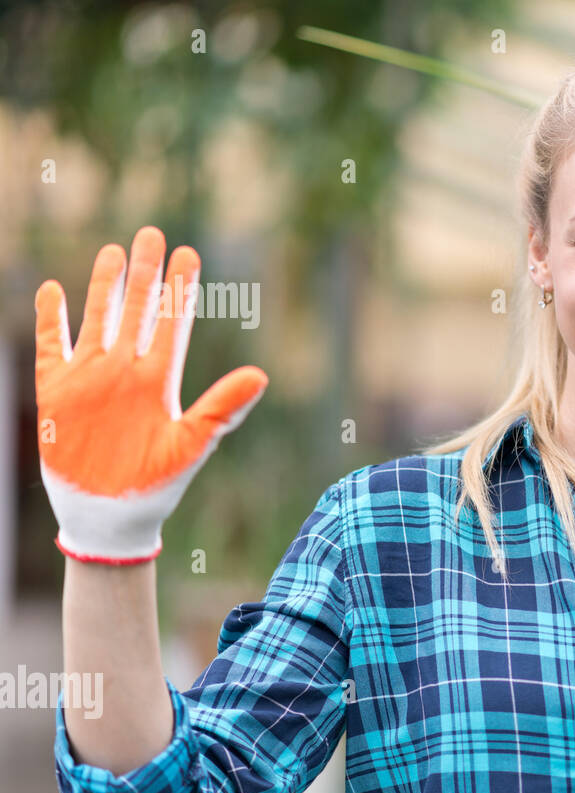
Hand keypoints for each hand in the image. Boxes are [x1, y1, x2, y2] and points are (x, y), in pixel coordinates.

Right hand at [35, 225, 268, 563]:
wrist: (110, 516)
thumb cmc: (157, 485)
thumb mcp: (192, 444)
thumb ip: (223, 408)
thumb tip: (262, 375)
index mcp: (160, 381)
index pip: (172, 324)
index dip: (180, 290)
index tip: (191, 254)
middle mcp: (127, 372)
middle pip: (138, 311)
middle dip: (146, 274)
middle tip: (154, 233)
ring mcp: (91, 378)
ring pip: (98, 319)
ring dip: (104, 287)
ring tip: (115, 250)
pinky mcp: (57, 392)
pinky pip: (52, 346)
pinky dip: (51, 319)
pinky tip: (52, 289)